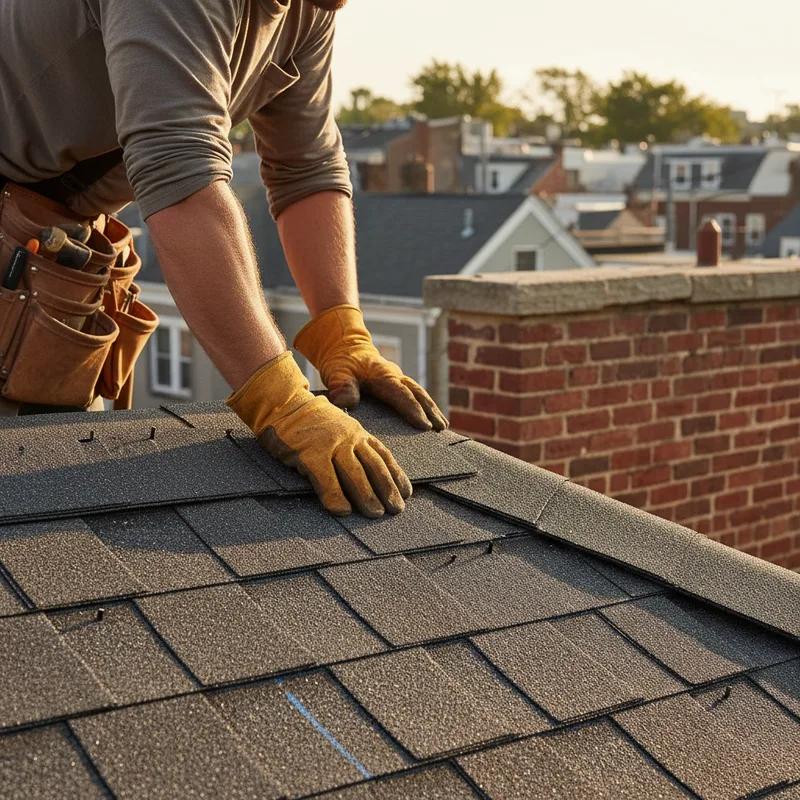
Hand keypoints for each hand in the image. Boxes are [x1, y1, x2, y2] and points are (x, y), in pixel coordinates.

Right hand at [227, 353, 411, 517]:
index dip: (396, 476)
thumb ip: (353, 445)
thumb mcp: (340, 427)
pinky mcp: (310, 454)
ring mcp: (330, 445)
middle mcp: (349, 438)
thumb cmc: (310, 422)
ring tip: (375, 514)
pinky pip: (326, 480)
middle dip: (387, 490)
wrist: (283, 404)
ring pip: (355, 475)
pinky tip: (342, 511)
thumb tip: (369, 473)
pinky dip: (335, 496)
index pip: (383, 456)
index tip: (406, 493)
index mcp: (357, 432)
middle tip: (396, 510)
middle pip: (374, 467)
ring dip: (367, 496)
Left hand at [294, 305, 448, 430]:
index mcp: (383, 375)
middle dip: (431, 411)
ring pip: (420, 393)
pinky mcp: (397, 383)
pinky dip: (425, 405)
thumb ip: (342, 387)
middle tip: (441, 428)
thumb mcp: (336, 373)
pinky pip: (414, 394)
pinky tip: (431, 418)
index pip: (401, 394)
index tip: (424, 426)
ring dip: (432, 409)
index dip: (413, 410)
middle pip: (418, 393)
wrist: (344, 346)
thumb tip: (347, 403)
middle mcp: (395, 376)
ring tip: (442, 426)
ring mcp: (398, 378)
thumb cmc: (340, 362)